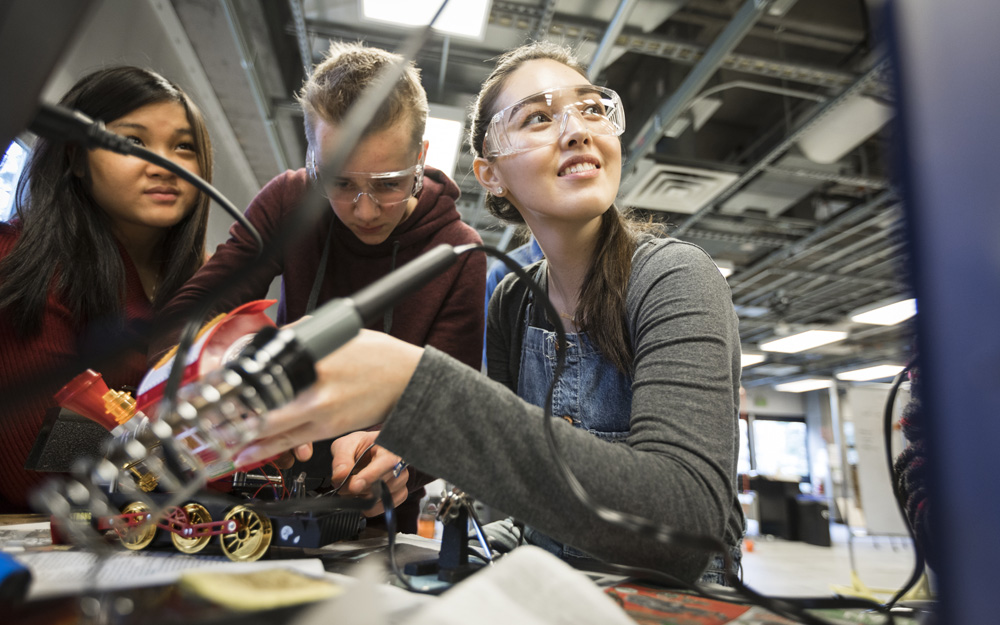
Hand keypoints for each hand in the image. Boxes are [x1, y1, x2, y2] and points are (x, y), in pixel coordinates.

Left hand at [234, 330, 422, 468]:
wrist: (408, 382)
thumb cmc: (378, 356)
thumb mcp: (339, 336)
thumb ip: (304, 338)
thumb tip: (274, 340)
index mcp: (317, 359)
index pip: (267, 371)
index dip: (237, 382)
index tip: (217, 385)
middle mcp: (317, 388)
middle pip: (264, 407)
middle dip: (232, 416)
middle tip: (209, 419)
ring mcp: (323, 412)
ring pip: (274, 430)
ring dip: (243, 437)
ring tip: (219, 440)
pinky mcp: (329, 429)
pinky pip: (292, 440)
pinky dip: (267, 447)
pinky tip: (249, 451)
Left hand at [330, 431, 409, 516]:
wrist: (367, 452)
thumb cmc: (360, 447)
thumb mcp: (346, 445)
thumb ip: (342, 459)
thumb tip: (341, 475)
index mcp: (388, 448)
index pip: (386, 463)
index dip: (371, 476)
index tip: (354, 486)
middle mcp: (400, 464)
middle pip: (382, 484)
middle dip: (358, 488)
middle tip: (342, 486)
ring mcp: (401, 480)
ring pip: (382, 497)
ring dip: (362, 497)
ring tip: (353, 487)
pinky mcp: (400, 494)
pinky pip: (384, 507)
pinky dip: (369, 507)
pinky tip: (362, 496)